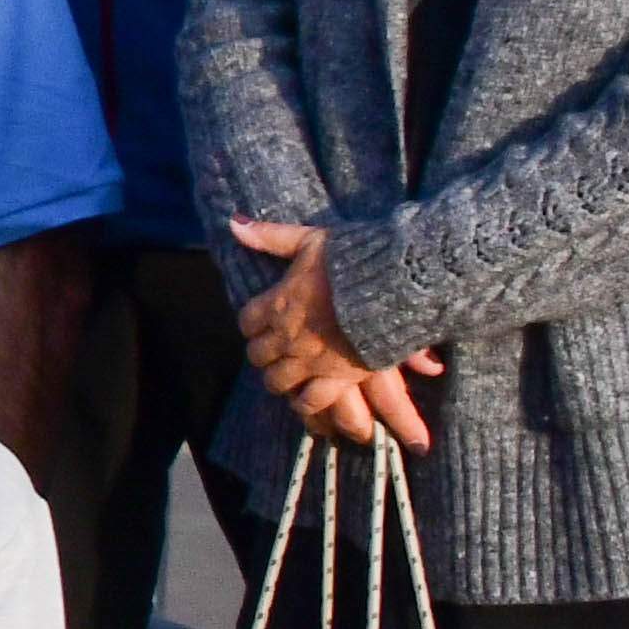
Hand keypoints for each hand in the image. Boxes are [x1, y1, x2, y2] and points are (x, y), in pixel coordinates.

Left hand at [222, 218, 430, 452]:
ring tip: (288, 375)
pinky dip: (305, 404)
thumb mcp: (311, 239)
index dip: (252, 323)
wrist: (395, 288)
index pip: (247, 322)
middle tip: (274, 351)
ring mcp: (310, 360)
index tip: (262, 322)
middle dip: (263, 353)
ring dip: (278, 379)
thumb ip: (271, 236)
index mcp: (278, 303)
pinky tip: (307, 400)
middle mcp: (288, 336)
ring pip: (277, 382)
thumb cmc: (354, 259)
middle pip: (258, 355)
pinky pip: (309, 401)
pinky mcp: (337, 378)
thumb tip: (233, 224)